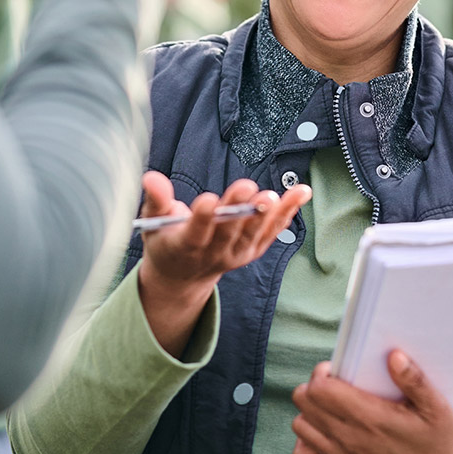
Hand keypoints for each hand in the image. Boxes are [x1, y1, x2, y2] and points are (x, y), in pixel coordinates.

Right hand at [135, 171, 310, 357]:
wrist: (183, 276)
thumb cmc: (166, 241)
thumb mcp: (153, 222)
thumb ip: (156, 200)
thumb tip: (150, 177)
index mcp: (184, 247)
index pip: (195, 234)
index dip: (202, 219)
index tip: (207, 200)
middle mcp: (213, 254)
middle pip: (228, 232)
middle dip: (238, 210)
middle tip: (247, 188)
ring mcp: (236, 254)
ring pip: (253, 234)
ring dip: (266, 214)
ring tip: (274, 195)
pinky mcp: (253, 251)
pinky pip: (272, 231)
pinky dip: (287, 212)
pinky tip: (301, 192)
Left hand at [291, 351, 452, 453]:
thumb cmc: (441, 445)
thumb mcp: (437, 408)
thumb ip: (414, 380)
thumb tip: (394, 356)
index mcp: (372, 419)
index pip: (320, 390)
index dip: (323, 374)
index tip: (339, 370)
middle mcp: (351, 441)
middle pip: (305, 403)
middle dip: (315, 387)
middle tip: (335, 385)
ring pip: (300, 426)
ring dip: (310, 412)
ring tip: (332, 407)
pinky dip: (308, 440)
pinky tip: (328, 432)